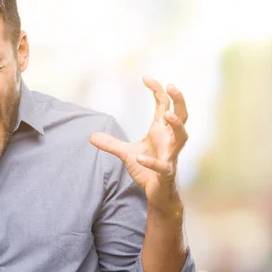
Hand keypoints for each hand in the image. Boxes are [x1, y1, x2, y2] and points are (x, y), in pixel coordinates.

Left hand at [90, 77, 187, 214]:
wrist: (157, 194)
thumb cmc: (147, 171)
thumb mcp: (126, 154)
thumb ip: (111, 144)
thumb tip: (90, 136)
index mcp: (161, 132)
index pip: (164, 106)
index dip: (158, 90)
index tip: (146, 77)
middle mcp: (169, 140)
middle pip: (181, 116)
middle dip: (179, 101)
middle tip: (172, 86)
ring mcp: (170, 155)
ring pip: (182, 136)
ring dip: (176, 125)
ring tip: (167, 115)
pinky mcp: (167, 173)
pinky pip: (162, 166)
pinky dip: (151, 162)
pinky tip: (140, 159)